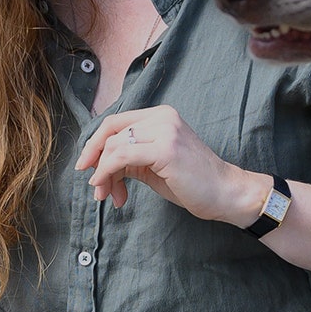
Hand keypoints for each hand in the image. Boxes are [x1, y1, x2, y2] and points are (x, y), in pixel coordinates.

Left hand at [75, 107, 268, 224]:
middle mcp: (162, 117)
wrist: (225, 193)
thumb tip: (98, 165)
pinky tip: (109, 190)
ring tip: (108, 195)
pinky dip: (107, 172)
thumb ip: (129, 158)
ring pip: (114, 145)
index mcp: (161, 115)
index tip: (85, 166)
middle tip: (95, 187)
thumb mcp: (154, 165)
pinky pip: (122, 156)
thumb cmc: (192, 182)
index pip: (116, 122)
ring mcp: (165, 130)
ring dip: (103, 174)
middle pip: (110, 132)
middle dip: (95, 161)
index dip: (94, 144)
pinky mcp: (165, 148)